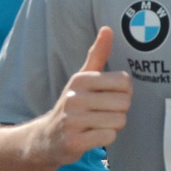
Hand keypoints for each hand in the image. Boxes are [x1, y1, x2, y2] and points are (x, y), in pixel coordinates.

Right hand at [36, 27, 131, 166]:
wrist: (46, 139)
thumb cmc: (72, 106)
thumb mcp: (82, 79)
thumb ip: (97, 54)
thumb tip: (107, 29)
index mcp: (80, 79)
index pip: (124, 81)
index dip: (124, 92)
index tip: (109, 96)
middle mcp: (74, 97)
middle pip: (124, 102)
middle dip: (119, 111)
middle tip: (102, 113)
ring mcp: (72, 121)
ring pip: (118, 120)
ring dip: (112, 126)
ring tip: (95, 125)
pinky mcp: (73, 142)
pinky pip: (109, 137)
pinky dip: (105, 138)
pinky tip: (91, 136)